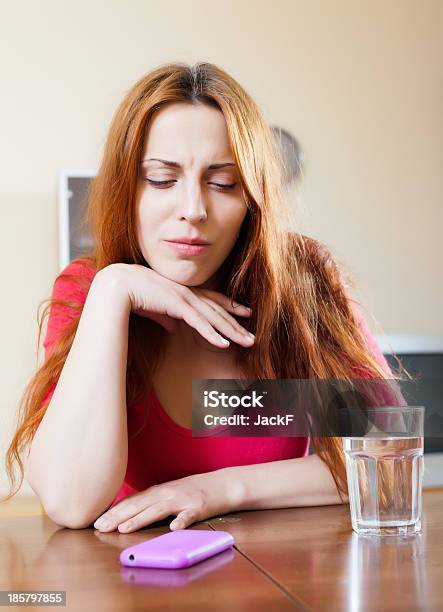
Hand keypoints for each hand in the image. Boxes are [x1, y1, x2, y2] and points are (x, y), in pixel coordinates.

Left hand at [93, 469, 242, 532]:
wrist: (223, 483)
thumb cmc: (194, 491)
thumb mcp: (171, 493)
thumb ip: (153, 501)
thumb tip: (130, 512)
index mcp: (160, 491)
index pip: (133, 501)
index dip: (115, 511)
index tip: (97, 521)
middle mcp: (168, 493)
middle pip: (140, 504)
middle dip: (119, 516)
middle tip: (100, 526)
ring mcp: (183, 499)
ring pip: (158, 509)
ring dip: (140, 519)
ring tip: (124, 529)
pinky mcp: (199, 507)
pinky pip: (189, 515)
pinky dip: (181, 521)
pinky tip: (173, 528)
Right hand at [97, 263, 254, 348]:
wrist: (118, 284)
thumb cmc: (133, 294)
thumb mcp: (155, 308)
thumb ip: (166, 316)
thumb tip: (172, 327)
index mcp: (184, 292)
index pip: (213, 300)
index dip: (230, 306)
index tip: (245, 312)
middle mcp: (188, 294)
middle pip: (219, 311)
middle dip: (237, 324)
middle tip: (253, 336)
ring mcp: (185, 299)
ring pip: (215, 318)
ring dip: (233, 331)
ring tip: (248, 342)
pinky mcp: (177, 306)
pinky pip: (199, 323)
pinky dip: (212, 333)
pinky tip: (224, 344)